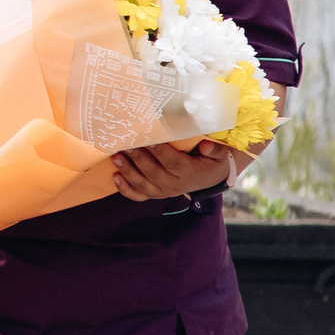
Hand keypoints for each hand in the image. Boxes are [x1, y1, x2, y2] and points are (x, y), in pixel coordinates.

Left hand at [111, 139, 236, 201]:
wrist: (209, 178)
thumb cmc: (211, 160)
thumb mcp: (220, 155)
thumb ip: (216, 150)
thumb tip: (206, 145)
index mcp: (190, 173)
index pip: (173, 163)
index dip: (160, 152)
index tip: (148, 139)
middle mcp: (175, 185)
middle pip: (154, 173)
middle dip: (139, 159)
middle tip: (126, 144)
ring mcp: (163, 192)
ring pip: (143, 185)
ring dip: (128, 172)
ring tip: (116, 157)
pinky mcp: (155, 194)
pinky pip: (138, 195)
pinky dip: (125, 189)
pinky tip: (115, 177)